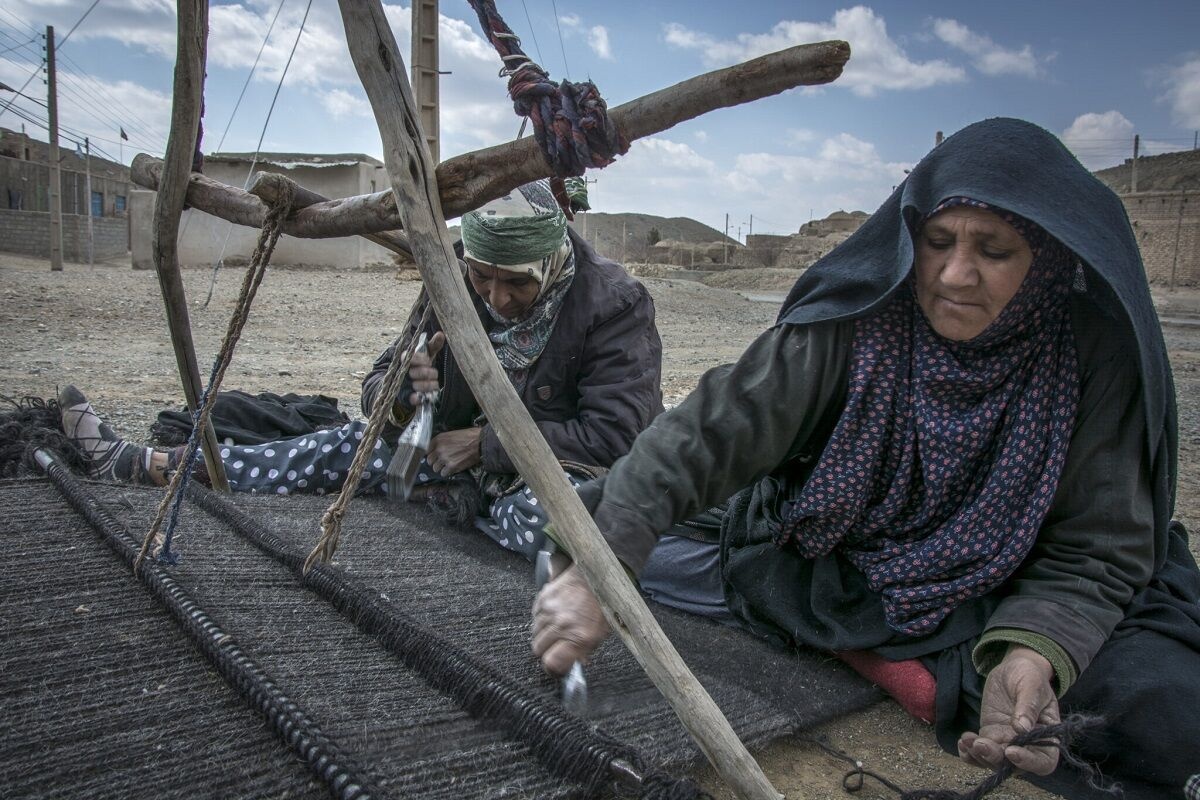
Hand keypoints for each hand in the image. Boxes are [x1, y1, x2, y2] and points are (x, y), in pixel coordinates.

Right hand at [408, 331, 444, 405]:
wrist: (408, 382)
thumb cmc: (421, 365)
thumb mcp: (426, 354)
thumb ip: (433, 345)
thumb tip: (440, 334)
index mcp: (406, 359)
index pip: (410, 357)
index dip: (421, 360)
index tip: (428, 361)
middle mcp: (403, 371)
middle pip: (417, 372)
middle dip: (429, 373)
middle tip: (434, 373)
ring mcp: (403, 384)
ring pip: (418, 385)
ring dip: (429, 385)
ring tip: (433, 384)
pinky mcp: (405, 397)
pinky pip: (412, 398)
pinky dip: (419, 397)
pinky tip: (426, 395)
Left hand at [426, 427, 481, 475]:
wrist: (480, 442)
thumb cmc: (469, 436)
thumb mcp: (452, 434)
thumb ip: (442, 442)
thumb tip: (436, 450)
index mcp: (438, 439)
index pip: (427, 450)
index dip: (432, 454)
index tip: (435, 457)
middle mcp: (439, 448)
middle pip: (430, 461)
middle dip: (436, 462)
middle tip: (443, 462)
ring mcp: (444, 458)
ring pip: (435, 468)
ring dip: (441, 468)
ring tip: (449, 466)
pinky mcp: (452, 466)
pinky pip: (444, 473)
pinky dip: (448, 473)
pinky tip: (453, 468)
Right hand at [532, 564, 610, 674]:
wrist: (599, 576)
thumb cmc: (603, 606)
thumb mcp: (600, 635)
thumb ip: (583, 652)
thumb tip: (571, 665)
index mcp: (580, 636)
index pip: (552, 663)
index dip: (553, 669)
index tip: (557, 668)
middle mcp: (562, 624)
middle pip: (538, 649)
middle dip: (546, 651)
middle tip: (557, 647)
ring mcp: (550, 610)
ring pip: (534, 633)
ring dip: (543, 635)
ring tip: (558, 629)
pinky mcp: (544, 597)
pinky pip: (534, 617)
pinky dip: (541, 620)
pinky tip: (554, 616)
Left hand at [958, 645, 1060, 775]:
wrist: (1014, 669)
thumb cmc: (1030, 676)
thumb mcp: (1032, 686)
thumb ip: (1028, 707)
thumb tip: (1022, 729)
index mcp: (1048, 737)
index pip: (1042, 762)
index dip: (1028, 762)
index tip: (1011, 751)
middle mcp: (1028, 746)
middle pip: (1014, 765)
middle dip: (996, 758)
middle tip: (981, 744)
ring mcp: (1007, 741)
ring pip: (994, 760)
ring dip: (979, 755)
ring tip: (968, 741)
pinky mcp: (991, 734)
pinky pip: (980, 750)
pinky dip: (970, 752)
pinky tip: (963, 742)